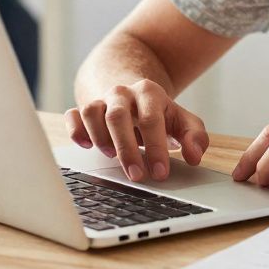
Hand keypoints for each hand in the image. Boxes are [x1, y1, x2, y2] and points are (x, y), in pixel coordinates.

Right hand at [65, 79, 209, 182]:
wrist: (134, 95)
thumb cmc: (160, 114)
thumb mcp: (183, 121)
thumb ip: (195, 137)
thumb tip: (194, 157)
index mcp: (149, 93)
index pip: (151, 119)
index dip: (156, 148)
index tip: (160, 173)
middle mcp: (122, 93)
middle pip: (117, 116)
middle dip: (126, 149)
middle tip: (137, 176)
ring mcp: (101, 100)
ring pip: (91, 112)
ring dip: (99, 137)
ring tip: (111, 157)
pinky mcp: (83, 109)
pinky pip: (72, 115)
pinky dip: (75, 130)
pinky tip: (85, 145)